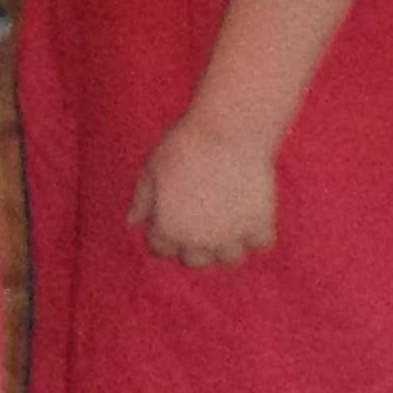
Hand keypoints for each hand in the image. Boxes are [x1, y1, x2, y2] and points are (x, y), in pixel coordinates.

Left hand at [131, 111, 277, 263]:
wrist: (229, 131)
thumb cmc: (186, 144)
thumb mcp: (152, 167)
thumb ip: (142, 198)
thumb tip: (132, 221)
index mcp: (168, 230)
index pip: (161, 249)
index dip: (162, 230)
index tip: (171, 211)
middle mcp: (199, 243)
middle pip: (194, 261)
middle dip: (193, 243)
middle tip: (199, 215)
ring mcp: (231, 238)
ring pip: (228, 258)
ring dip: (225, 244)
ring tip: (225, 218)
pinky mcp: (260, 227)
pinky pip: (259, 244)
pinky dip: (255, 232)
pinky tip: (249, 212)